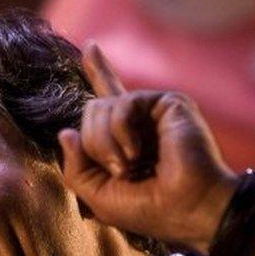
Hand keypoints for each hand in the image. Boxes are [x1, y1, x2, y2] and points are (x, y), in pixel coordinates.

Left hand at [58, 42, 239, 254]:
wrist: (190, 208)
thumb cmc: (149, 209)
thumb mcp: (99, 196)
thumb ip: (76, 168)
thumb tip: (64, 132)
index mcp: (126, 140)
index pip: (107, 101)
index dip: (98, 72)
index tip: (91, 46)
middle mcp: (139, 121)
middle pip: (91, 111)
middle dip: (93, 145)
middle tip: (119, 171)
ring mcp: (153, 111)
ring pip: (99, 108)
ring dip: (105, 144)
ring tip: (130, 165)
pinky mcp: (167, 102)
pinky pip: (122, 103)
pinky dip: (121, 131)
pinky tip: (137, 152)